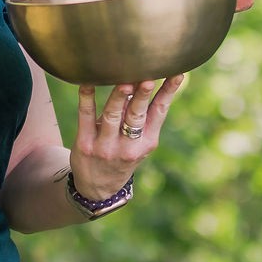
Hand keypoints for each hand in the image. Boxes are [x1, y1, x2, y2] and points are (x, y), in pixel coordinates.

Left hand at [69, 74, 186, 199]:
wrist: (98, 188)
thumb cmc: (123, 154)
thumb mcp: (140, 142)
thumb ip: (144, 116)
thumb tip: (146, 77)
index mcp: (147, 141)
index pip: (160, 112)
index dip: (168, 92)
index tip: (176, 73)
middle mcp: (128, 145)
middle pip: (136, 115)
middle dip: (142, 96)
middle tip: (147, 79)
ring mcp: (105, 145)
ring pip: (112, 115)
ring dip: (118, 97)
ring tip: (124, 82)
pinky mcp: (85, 144)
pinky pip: (85, 116)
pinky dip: (87, 98)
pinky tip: (87, 83)